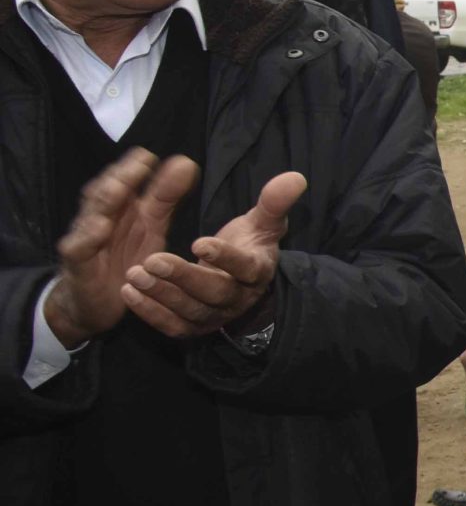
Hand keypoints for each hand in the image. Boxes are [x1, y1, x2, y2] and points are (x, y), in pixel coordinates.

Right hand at [45, 149, 197, 347]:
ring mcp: (85, 239)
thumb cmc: (124, 257)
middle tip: (139, 163)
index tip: (150, 155)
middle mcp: (99, 217)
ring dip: (104, 202)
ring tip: (120, 189)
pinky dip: (88, 237)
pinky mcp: (78, 263)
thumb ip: (166, 195)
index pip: (124, 180)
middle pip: (106, 192)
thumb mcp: (151, 226)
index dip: (134, 167)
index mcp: (119, 207)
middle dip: (121, 176)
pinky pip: (79, 248)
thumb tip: (185, 162)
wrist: (96, 302)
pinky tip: (101, 228)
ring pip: (90, 215)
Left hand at [119, 171, 303, 340]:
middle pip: (214, 292)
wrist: (239, 286)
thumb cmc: (246, 247)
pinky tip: (130, 292)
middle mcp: (237, 299)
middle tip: (154, 260)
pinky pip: (172, 326)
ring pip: (189, 310)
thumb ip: (273, 203)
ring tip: (135, 274)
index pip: (244, 267)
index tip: (199, 243)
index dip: (224, 258)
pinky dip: (151, 312)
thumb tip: (296, 177)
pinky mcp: (192, 328)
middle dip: (183, 277)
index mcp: (256, 271)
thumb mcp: (260, 224)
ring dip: (161, 294)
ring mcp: (214, 317)